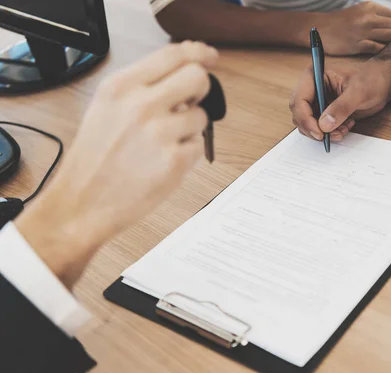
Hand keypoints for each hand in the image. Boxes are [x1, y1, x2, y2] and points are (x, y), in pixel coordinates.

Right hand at [15, 41, 218, 287]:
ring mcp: (160, 133)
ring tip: (164, 142)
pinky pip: (199, 145)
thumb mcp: (106, 107)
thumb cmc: (95, 158)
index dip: (198, 54)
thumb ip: (142, 87)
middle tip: (191, 103)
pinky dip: (188, 153)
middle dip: (200, 90)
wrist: (83, 202)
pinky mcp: (175, 161)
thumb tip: (181, 73)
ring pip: (201, 116)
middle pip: (197, 77)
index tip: (209, 57)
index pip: (173, 54)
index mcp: (122, 86)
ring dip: (190, 128)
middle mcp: (141, 105)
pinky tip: (164, 161)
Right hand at [290, 60, 390, 140]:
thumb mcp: (358, 92)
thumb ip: (341, 107)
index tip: (319, 132)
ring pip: (308, 124)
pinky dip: (330, 133)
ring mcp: (318, 101)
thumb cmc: (371, 79)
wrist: (382, 83)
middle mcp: (312, 89)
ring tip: (342, 130)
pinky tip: (346, 126)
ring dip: (323, 133)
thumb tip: (324, 125)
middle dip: (313, 128)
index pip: (299, 100)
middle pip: (299, 114)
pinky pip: (319, 128)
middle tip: (328, 136)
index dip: (306, 119)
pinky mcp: (324, 112)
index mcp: (315, 76)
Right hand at [316, 2, 390, 55]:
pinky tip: (380, 48)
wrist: (322, 29)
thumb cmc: (341, 20)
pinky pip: (378, 48)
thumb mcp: (360, 9)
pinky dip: (382, 48)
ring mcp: (364, 33)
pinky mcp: (359, 45)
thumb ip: (376, 13)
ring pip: (389, 37)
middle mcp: (369, 18)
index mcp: (370, 7)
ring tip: (389, 43)